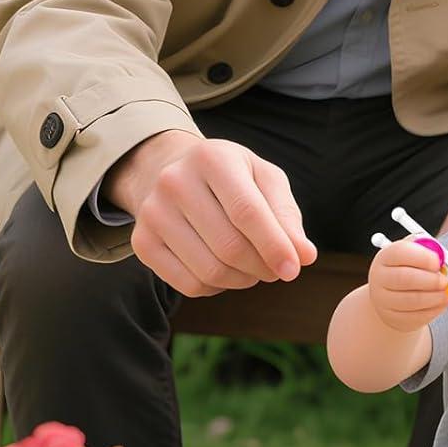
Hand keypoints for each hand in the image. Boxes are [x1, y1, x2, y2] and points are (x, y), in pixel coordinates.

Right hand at [111, 132, 316, 297]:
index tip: (295, 269)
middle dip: (262, 267)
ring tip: (254, 268)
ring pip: (210, 271)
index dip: (274, 246)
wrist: (172, 171)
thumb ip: (287, 215)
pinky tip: (226, 271)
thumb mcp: (264, 179)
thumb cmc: (233, 177)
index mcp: (213, 159)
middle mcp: (175, 182)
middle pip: (229, 247)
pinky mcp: (142, 243)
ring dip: (243, 280)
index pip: (247, 212)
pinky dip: (217, 287)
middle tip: (276, 269)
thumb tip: (305, 256)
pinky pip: (189, 285)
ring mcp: (152, 213)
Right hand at [368, 235, 447, 333]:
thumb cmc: (411, 268)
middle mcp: (380, 277)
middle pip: (404, 278)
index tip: (438, 262)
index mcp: (386, 256)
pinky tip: (441, 303)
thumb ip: (431, 251)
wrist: (393, 294)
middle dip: (431, 280)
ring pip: (412, 300)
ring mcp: (383, 300)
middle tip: (446, 281)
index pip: (401, 253)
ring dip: (435, 297)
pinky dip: (434, 310)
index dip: (423, 257)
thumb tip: (445, 260)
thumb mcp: (418, 253)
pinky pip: (416, 316)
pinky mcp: (391, 318)